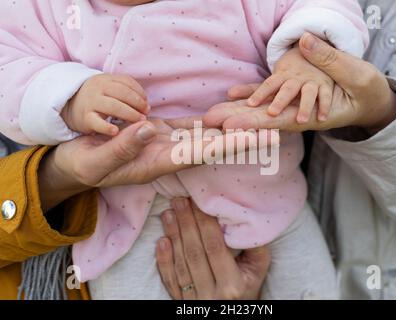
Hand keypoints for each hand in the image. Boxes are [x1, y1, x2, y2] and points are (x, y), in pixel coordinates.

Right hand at [39, 120, 261, 210]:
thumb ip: (124, 147)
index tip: (255, 139)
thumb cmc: (85, 166)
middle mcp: (171, 155)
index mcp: (159, 163)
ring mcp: (168, 145)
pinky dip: (210, 122)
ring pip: (207, 136)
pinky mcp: (162, 135)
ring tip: (258, 122)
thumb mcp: (98, 160)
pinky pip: (191, 128)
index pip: (201, 154)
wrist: (78, 166)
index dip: (229, 145)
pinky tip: (228, 118)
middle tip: (274, 131)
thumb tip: (149, 129)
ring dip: (232, 129)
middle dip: (243, 139)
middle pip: (214, 146)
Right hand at [61, 74, 148, 135]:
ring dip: (129, 113)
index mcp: (107, 80)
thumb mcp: (110, 89)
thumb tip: (146, 105)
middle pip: (122, 92)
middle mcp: (98, 88)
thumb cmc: (99, 99)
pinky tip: (116, 132)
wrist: (69, 106)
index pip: (127, 82)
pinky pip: (96, 122)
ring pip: (113, 106)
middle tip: (145, 114)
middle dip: (137, 103)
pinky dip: (107, 127)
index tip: (147, 104)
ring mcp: (91, 102)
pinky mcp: (85, 118)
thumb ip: (128, 92)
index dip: (139, 93)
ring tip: (139, 122)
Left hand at [156, 198, 270, 299]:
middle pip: (195, 254)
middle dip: (186, 224)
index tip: (198, 202)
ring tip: (168, 214)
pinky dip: (164, 261)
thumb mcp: (258, 271)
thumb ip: (255, 247)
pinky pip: (170, 282)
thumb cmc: (248, 288)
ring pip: (181, 265)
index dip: (205, 224)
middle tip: (179, 201)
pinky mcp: (181, 303)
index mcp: (233, 285)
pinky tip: (161, 242)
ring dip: (173, 237)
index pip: (215, 248)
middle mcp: (212, 295)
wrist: (232, 317)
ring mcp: (194, 301)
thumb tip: (245, 219)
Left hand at [204, 33, 395, 134]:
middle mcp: (299, 113)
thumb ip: (330, 60)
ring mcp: (296, 104)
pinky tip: (233, 95)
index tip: (229, 128)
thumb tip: (305, 40)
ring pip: (263, 107)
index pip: (277, 120)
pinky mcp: (296, 93)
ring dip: (239, 110)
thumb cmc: (368, 91)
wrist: (372, 98)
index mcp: (312, 115)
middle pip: (263, 118)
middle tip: (211, 122)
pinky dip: (252, 94)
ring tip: (214, 114)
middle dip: (237, 120)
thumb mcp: (355, 74)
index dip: (253, 124)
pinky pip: (272, 93)